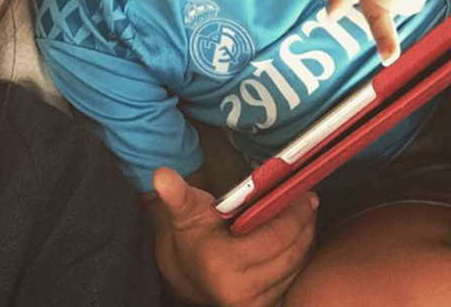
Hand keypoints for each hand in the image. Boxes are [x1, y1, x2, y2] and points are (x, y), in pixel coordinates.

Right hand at [150, 168, 317, 306]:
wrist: (186, 274)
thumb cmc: (190, 235)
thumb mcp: (183, 211)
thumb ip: (176, 194)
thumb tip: (161, 175)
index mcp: (222, 265)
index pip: (273, 238)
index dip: (291, 213)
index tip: (300, 191)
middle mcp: (241, 292)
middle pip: (291, 253)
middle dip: (304, 222)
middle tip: (308, 198)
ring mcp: (255, 304)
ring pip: (297, 266)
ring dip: (305, 237)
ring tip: (305, 212)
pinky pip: (294, 278)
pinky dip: (299, 254)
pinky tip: (298, 233)